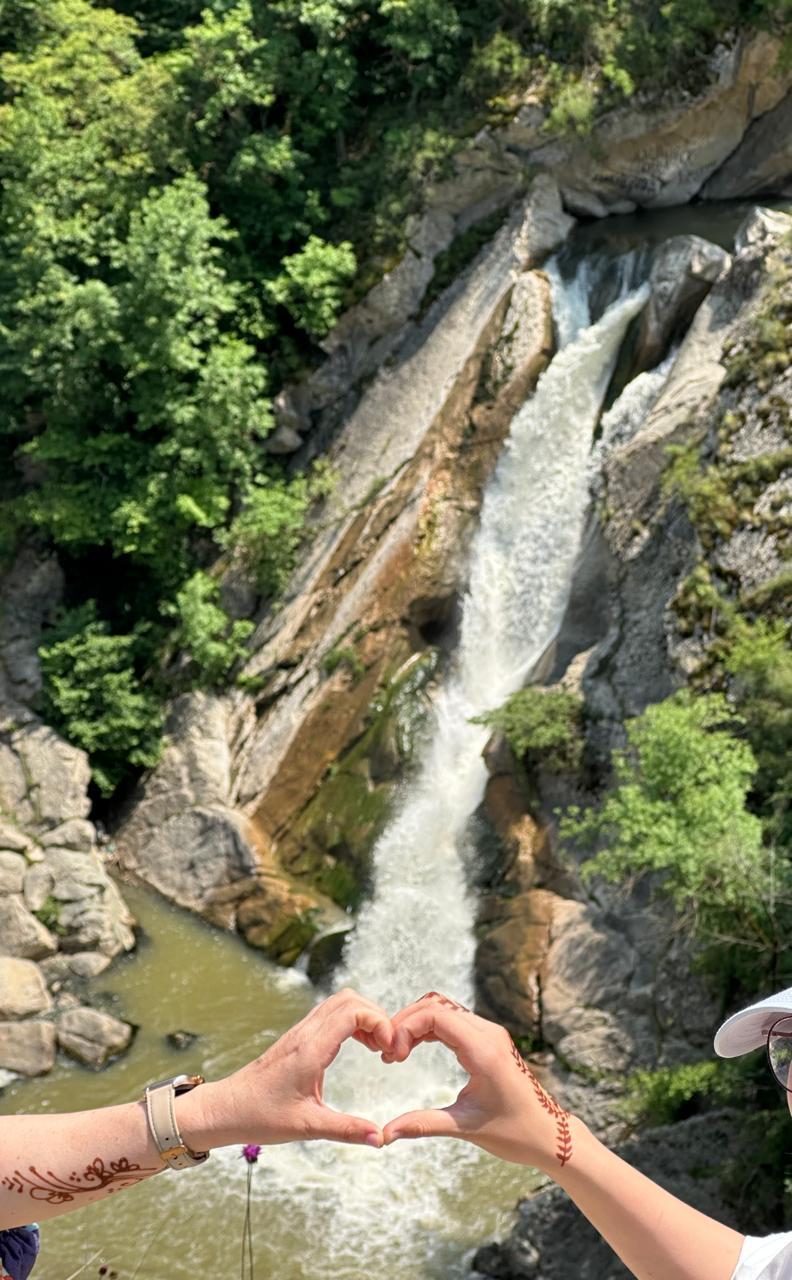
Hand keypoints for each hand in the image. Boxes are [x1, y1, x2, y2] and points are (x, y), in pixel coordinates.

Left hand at [180, 988, 393, 1149]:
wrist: (226, 1108)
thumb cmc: (260, 1117)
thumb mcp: (307, 1127)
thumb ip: (346, 1130)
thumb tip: (380, 1138)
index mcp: (310, 1049)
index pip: (353, 1012)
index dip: (380, 1022)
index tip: (391, 1050)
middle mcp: (305, 1033)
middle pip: (350, 998)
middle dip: (377, 1016)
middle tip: (389, 1048)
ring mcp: (300, 1032)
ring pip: (340, 1002)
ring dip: (365, 1018)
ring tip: (378, 1048)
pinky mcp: (298, 1037)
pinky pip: (331, 1014)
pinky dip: (352, 1022)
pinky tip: (359, 1047)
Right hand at [381, 991, 574, 1172]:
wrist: (550, 1134)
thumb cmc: (515, 1133)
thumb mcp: (466, 1128)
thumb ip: (423, 1125)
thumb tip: (385, 1134)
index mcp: (484, 1050)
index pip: (435, 1015)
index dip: (405, 1028)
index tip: (391, 1057)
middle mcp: (488, 1034)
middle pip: (436, 1005)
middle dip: (405, 1023)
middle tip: (388, 1054)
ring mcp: (490, 1034)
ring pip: (443, 1009)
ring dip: (416, 1024)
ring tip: (396, 1053)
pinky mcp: (489, 1040)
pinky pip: (453, 1020)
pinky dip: (429, 1028)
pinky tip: (413, 1048)